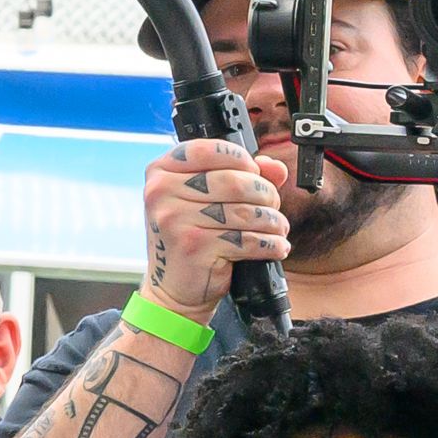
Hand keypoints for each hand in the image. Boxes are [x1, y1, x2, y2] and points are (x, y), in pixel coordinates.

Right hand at [140, 138, 290, 319]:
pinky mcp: (195, 246)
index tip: (254, 172)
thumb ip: (240, 176)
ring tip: (276, 227)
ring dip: (272, 220)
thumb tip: (275, 168)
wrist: (172, 288)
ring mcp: (176, 219)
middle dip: (265, 193)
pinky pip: (248, 239)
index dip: (241, 159)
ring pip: (245, 211)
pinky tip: (274, 246)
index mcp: (161, 173)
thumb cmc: (190, 239)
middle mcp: (162, 193)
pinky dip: (269, 244)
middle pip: (234, 180)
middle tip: (272, 205)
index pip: (209, 149)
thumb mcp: (204, 201)